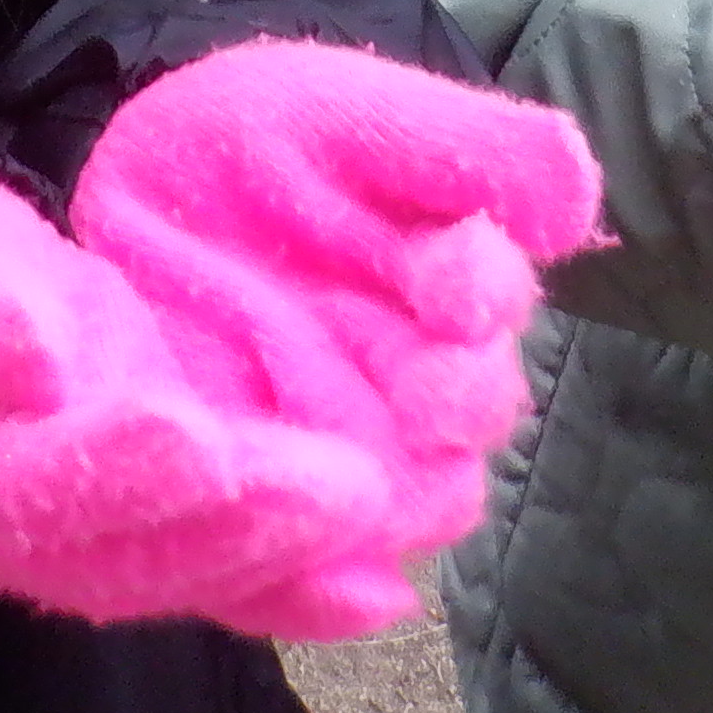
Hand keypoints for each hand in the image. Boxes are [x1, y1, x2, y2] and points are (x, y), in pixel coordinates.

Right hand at [0, 163, 402, 635]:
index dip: (111, 465)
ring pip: (192, 579)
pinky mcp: (160, 544)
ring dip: (286, 562)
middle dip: (238, 524)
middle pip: (131, 554)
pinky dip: (303, 600)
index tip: (191, 431)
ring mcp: (97, 552)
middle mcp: (26, 539)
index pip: (30, 483)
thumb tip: (38, 361)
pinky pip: (230, 589)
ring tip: (376, 510)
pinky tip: (384, 593)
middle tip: (343, 485)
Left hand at [68, 40, 603, 589]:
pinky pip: (294, 578)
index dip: (485, 295)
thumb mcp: (351, 119)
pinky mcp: (254, 505)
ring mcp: (336, 451)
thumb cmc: (259, 139)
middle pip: (469, 426)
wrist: (136, 192)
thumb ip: (465, 147)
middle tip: (423, 390)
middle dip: (459, 402)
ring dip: (400, 500)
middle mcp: (412, 382)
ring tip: (358, 483)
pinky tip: (341, 587)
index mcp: (447, 288)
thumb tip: (576, 193)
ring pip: (404, 510)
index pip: (493, 304)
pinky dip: (320, 593)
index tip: (456, 279)